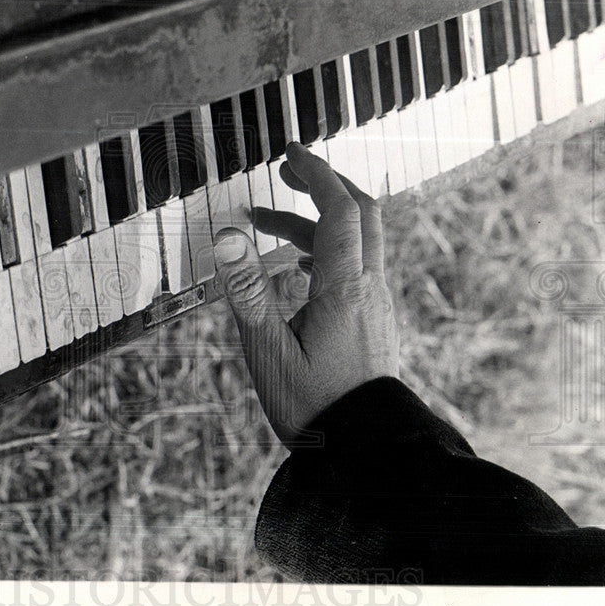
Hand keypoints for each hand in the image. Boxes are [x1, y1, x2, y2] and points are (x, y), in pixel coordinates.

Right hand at [212, 142, 399, 447]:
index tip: (289, 152)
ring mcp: (375, 305)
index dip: (316, 172)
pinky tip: (295, 268)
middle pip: (361, 213)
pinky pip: (356, 267)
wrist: (366, 453)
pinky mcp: (373, 322)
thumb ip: (247, 291)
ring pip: (357, 241)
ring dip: (315, 222)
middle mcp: (368, 288)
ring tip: (264, 225)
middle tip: (285, 171)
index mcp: (344, 288)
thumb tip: (228, 235)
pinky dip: (326, 251)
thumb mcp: (268, 351)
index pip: (340, 208)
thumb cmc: (315, 409)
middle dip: (324, 184)